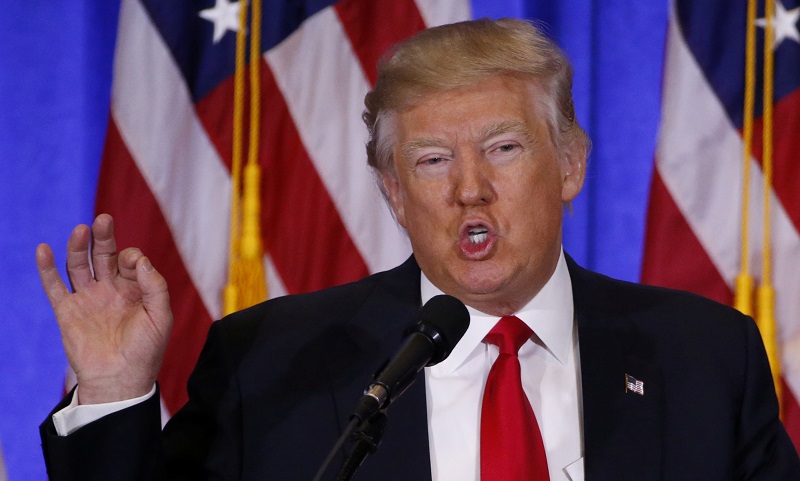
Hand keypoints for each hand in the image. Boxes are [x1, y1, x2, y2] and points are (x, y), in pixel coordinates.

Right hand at [37, 214, 172, 403]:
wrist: (121, 380)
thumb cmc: (146, 351)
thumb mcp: (161, 317)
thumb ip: (155, 286)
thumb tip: (140, 260)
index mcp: (134, 289)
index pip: (130, 261)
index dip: (132, 257)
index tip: (134, 265)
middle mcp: (110, 289)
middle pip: (104, 255)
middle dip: (104, 237)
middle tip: (103, 220)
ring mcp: (88, 298)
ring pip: (79, 265)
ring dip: (79, 247)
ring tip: (81, 230)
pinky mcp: (67, 311)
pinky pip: (55, 286)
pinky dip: (47, 268)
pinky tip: (43, 250)